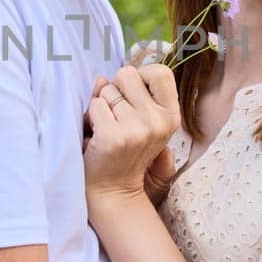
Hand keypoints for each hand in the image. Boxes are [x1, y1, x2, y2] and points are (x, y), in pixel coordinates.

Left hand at [84, 65, 180, 200]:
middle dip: (115, 89)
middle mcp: (159, 121)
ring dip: (101, 106)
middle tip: (116, 115)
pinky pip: (94, 106)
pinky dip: (91, 119)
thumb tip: (102, 78)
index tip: (131, 94)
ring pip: (107, 90)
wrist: (115, 189)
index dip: (140, 76)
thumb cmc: (125, 150)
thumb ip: (127, 94)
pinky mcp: (114, 136)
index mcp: (171, 115)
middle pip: (128, 74)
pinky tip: (98, 136)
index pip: (160, 72)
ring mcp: (137, 129)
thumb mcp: (140, 121)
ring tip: (107, 127)